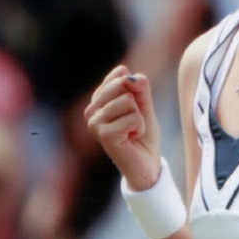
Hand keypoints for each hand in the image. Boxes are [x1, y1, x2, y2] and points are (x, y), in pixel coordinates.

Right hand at [84, 65, 161, 190]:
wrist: (147, 163)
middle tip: (134, 122)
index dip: (137, 91)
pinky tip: (131, 139)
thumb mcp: (144, 106)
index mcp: (98, 99)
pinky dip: (139, 128)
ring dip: (139, 118)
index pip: (120, 75)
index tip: (134, 109)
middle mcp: (92, 109)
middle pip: (123, 85)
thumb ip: (140, 88)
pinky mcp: (104, 134)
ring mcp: (95, 122)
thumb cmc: (143, 134)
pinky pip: (133, 117)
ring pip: (128, 101)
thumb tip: (130, 77)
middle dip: (138, 104)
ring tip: (132, 132)